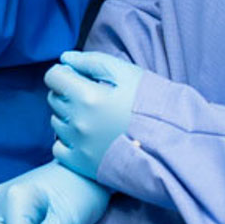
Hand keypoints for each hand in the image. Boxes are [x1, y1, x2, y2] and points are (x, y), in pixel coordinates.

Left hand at [46, 50, 144, 180]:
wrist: (171, 145)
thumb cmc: (152, 105)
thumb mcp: (127, 73)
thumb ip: (91, 62)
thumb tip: (65, 58)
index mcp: (87, 97)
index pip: (53, 77)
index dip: (65, 73)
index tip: (78, 77)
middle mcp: (77, 122)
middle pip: (54, 98)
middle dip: (68, 93)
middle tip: (92, 97)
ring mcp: (78, 145)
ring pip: (56, 122)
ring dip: (69, 116)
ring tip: (95, 118)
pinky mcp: (82, 165)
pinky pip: (59, 148)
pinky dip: (68, 141)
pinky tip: (88, 137)